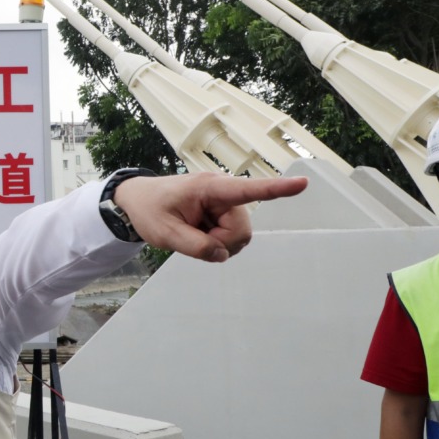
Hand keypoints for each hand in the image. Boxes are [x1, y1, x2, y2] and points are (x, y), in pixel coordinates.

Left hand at [113, 172, 306, 262]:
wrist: (136, 201)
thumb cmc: (148, 209)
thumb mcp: (164, 233)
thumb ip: (194, 246)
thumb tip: (221, 254)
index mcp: (209, 188)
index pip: (248, 190)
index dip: (277, 189)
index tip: (302, 183)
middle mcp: (223, 193)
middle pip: (241, 231)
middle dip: (220, 242)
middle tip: (191, 236)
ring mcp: (224, 204)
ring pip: (237, 237)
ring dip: (217, 243)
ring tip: (192, 232)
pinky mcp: (223, 214)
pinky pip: (230, 237)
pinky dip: (215, 241)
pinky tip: (197, 233)